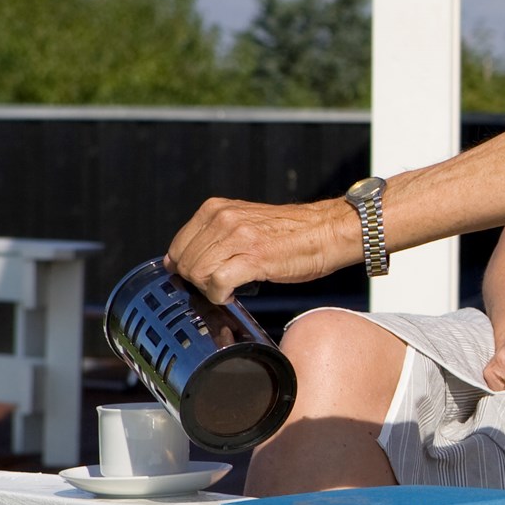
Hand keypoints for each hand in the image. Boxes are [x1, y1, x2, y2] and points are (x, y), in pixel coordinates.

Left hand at [166, 197, 355, 303]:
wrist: (327, 232)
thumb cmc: (292, 233)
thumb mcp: (244, 223)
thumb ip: (214, 236)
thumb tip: (184, 261)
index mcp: (216, 209)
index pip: (177, 247)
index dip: (186, 268)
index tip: (201, 278)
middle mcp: (223, 219)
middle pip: (185, 263)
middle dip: (198, 281)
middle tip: (219, 285)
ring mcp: (237, 237)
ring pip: (198, 273)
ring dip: (210, 289)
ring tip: (229, 288)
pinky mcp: (253, 257)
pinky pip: (217, 283)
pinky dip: (221, 295)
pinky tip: (234, 293)